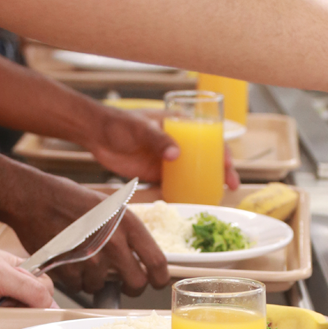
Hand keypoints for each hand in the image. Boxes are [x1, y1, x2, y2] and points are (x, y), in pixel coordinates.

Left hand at [0, 243, 55, 318]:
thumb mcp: (1, 273)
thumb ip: (30, 288)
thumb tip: (52, 307)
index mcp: (18, 271)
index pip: (45, 289)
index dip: (44, 301)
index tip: (41, 314)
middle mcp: (9, 289)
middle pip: (32, 310)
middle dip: (24, 317)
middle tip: (13, 317)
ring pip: (14, 325)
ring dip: (7, 327)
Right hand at [6, 174, 169, 296]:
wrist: (34, 198)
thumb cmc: (70, 199)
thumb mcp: (110, 207)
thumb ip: (127, 231)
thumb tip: (140, 255)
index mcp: (128, 225)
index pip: (158, 262)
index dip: (159, 278)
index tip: (155, 281)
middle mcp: (113, 243)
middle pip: (136, 283)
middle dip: (130, 287)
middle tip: (123, 283)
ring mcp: (90, 259)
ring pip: (102, 287)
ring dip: (95, 280)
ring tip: (85, 261)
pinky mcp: (69, 270)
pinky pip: (79, 287)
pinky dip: (75, 280)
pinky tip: (69, 262)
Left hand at [87, 106, 239, 189]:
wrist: (96, 135)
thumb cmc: (120, 124)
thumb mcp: (141, 129)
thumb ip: (158, 139)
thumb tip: (177, 154)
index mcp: (180, 125)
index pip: (210, 138)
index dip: (224, 153)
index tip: (229, 168)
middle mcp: (178, 143)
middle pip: (206, 159)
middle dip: (221, 173)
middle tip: (231, 188)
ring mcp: (168, 160)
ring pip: (193, 174)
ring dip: (205, 185)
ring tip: (217, 200)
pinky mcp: (156, 173)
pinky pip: (175, 184)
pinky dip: (185, 193)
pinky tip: (193, 204)